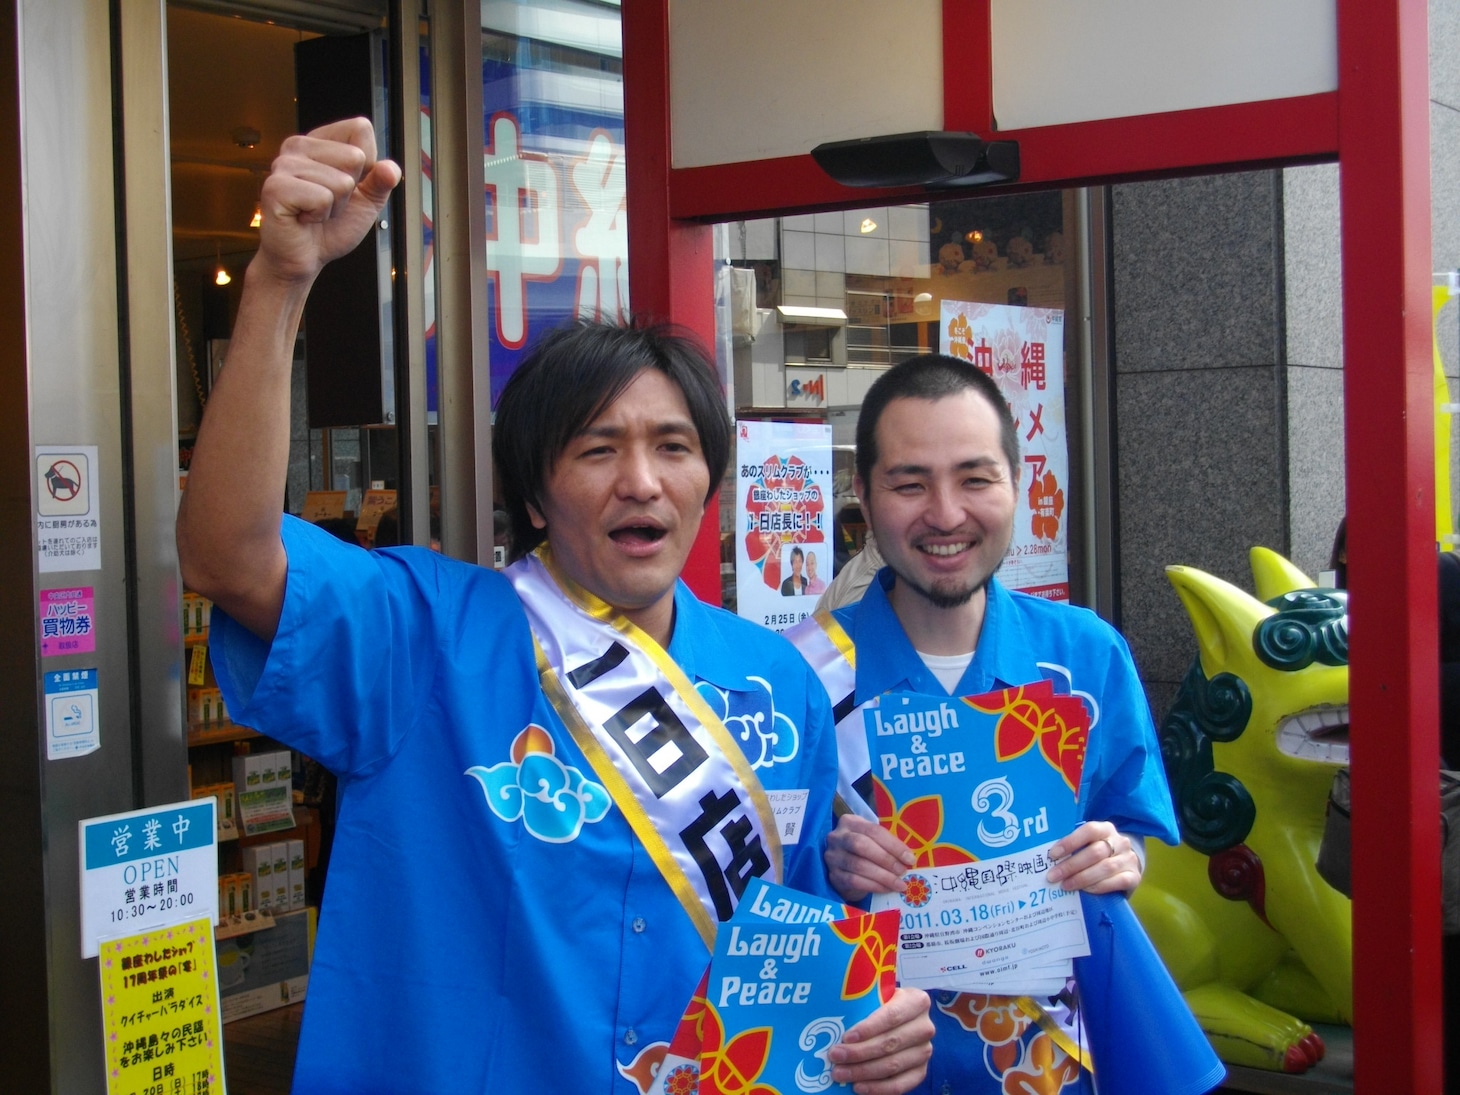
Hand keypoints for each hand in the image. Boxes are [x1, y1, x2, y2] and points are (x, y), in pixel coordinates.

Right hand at [254, 118, 401, 284]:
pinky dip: (320, 215)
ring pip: (342, 182)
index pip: (360, 128)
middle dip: (351, 191)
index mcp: (319, 141)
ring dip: (335, 207)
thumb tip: (390, 168)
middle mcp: (298, 145)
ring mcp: (283, 164)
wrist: (305, 258)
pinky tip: (304, 218)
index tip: (348, 185)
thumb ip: (381, 181)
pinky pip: (322, 198)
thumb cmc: (331, 227)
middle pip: (356, 156)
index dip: (367, 164)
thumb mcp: (367, 201)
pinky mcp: (276, 187)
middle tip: (328, 204)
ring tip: (315, 212)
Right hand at [825, 813, 913, 902]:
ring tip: (899, 883)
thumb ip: (887, 844)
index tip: (910, 858)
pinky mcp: (833, 876)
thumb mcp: (873, 840)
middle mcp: (837, 837)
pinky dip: (874, 886)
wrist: (845, 868)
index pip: (874, 831)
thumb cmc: (864, 850)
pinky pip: (855, 881)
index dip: (893, 845)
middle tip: (903, 871)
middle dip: (886, 859)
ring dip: (883, 876)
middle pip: (862, 845)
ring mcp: (833, 857)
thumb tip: (909, 857)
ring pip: (858, 865)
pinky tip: (886, 889)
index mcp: (850, 822)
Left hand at [828, 987, 933, 1093]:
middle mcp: (925, 1027)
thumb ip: (864, 1002)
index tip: (846, 1037)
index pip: (892, 1016)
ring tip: (840, 1073)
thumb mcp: (879, 996)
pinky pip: (900, 1085)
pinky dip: (877, 1088)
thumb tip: (831, 1014)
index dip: (869, 1028)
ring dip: (863, 1072)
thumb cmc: (883, 1005)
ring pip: (893, 1065)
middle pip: (890, 1043)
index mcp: (917, 1001)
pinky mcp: (921, 1072)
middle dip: (859, 1053)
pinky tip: (858, 1087)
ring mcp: (925, 1051)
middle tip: (835, 1056)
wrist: (902, 1019)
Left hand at [1047, 821, 1141, 893]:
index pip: (1089, 830)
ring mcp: (1129, 859)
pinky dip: (1099, 886)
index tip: (1052, 855)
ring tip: (1065, 885)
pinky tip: (1086, 891)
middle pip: (1095, 852)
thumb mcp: (1088, 846)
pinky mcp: (1135, 877)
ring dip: (1082, 878)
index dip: (1070, 842)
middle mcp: (1120, 842)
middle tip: (1053, 876)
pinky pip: (1118, 881)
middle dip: (1071, 865)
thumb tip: (1047, 859)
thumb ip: (1074, 849)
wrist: (1126, 867)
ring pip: (1105, 868)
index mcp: (1105, 829)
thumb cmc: (1099, 855)